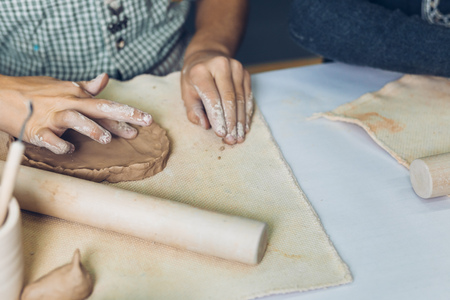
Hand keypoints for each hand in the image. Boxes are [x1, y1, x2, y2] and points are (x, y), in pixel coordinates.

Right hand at [0, 73, 151, 153]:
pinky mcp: (36, 131)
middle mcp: (67, 104)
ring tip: (106, 138)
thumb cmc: (36, 91)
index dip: (128, 113)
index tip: (148, 120)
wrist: (2, 95)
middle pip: (98, 109)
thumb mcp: (63, 86)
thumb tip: (105, 78)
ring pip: (74, 119)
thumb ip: (86, 87)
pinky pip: (49, 139)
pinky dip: (59, 144)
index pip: (107, 105)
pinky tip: (70, 150)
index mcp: (76, 96)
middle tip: (139, 128)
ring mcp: (52, 117)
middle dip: (121, 117)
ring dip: (90, 128)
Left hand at [181, 51, 252, 144]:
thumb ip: (193, 110)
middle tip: (231, 139)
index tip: (221, 134)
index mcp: (201, 71)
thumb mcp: (187, 92)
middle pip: (229, 99)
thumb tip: (205, 125)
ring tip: (239, 137)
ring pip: (240, 99)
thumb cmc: (194, 77)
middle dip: (231, 122)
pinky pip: (247, 96)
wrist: (206, 55)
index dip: (217, 118)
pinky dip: (246, 113)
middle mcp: (220, 65)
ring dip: (240, 121)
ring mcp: (235, 67)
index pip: (212, 98)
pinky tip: (244, 126)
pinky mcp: (245, 73)